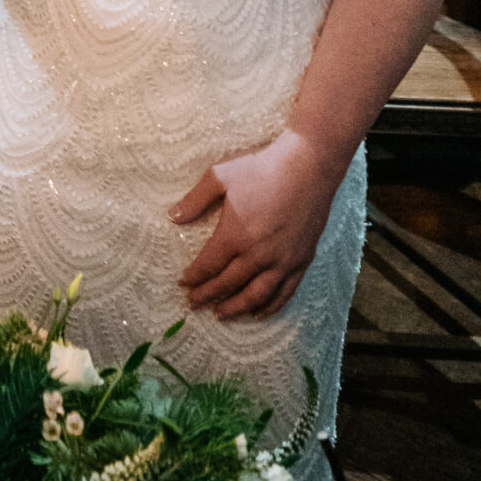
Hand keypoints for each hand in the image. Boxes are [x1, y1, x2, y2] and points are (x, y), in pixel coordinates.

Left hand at [172, 130, 341, 318]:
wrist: (308, 166)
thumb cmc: (261, 168)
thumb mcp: (220, 176)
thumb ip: (195, 200)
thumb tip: (172, 217)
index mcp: (236, 235)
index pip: (209, 265)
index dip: (194, 277)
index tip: (183, 284)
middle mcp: (259, 255)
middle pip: (229, 284)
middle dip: (208, 296)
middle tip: (194, 304)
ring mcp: (283, 261)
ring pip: (256, 296)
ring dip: (237, 308)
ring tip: (221, 314)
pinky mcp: (302, 261)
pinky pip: (285, 292)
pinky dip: (271, 306)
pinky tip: (259, 312)